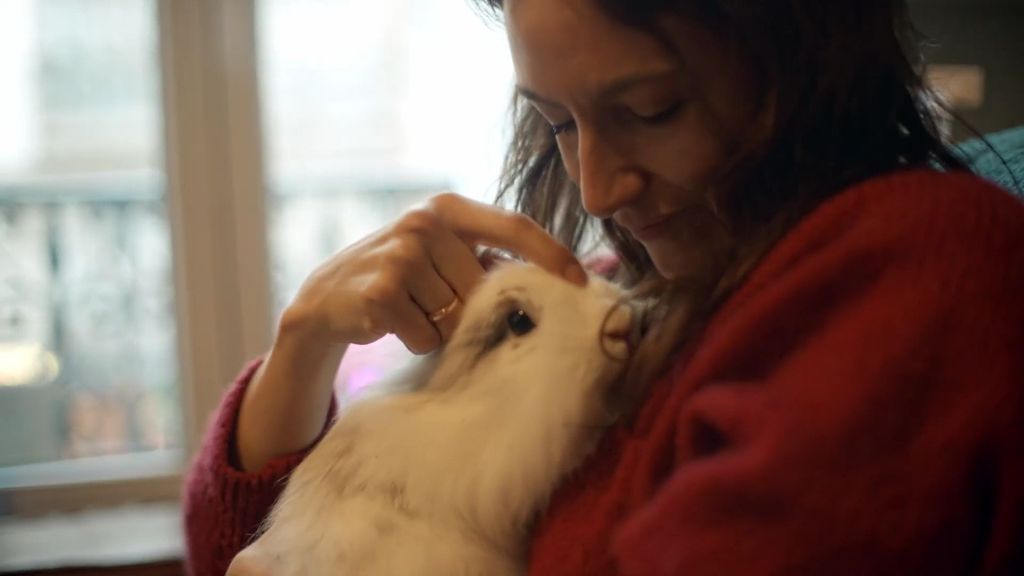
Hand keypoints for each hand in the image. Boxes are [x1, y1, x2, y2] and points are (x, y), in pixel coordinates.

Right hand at [281, 192, 586, 353]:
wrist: (329, 297)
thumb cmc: (402, 277)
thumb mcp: (441, 253)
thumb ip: (484, 259)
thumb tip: (552, 286)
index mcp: (447, 207)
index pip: (514, 226)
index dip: (551, 253)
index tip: (580, 280)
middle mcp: (424, 223)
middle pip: (486, 286)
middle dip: (471, 309)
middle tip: (437, 304)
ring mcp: (400, 256)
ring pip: (457, 317)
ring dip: (440, 327)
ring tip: (411, 310)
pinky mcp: (381, 292)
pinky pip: (427, 336)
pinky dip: (417, 340)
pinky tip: (393, 322)